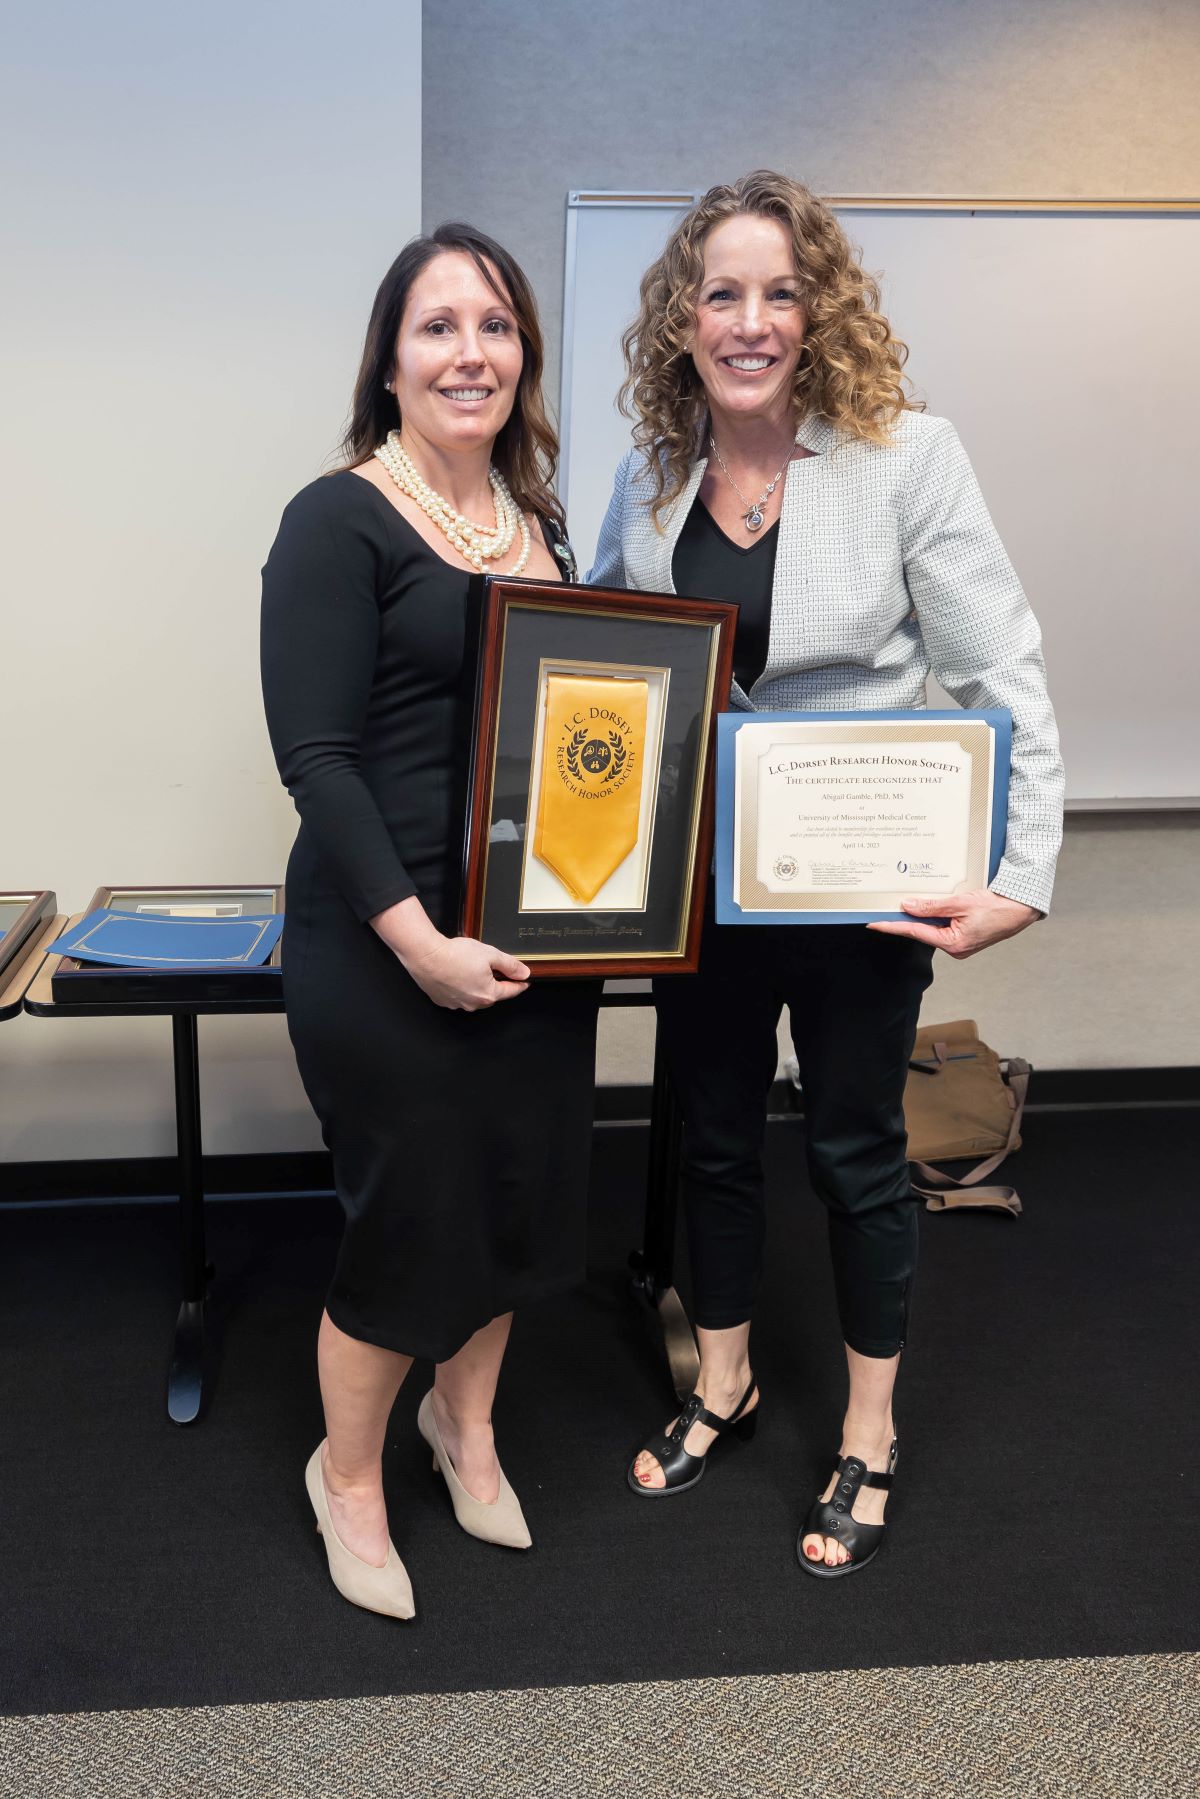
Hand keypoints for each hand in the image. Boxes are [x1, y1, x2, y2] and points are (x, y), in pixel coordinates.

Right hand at [369, 895, 529, 1009]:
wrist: (425, 955)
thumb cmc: (456, 954)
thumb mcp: (490, 954)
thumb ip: (510, 965)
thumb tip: (524, 973)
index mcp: (488, 995)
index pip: (510, 991)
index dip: (519, 984)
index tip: (525, 982)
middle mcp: (473, 1004)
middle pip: (491, 995)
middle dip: (496, 983)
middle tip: (494, 968)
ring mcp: (456, 1004)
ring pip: (474, 996)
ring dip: (477, 986)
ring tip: (471, 968)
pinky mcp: (442, 1001)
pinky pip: (457, 996)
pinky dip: (461, 987)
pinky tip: (457, 974)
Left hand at [866, 889, 1039, 959]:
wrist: (1020, 909)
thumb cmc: (997, 908)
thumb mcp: (960, 903)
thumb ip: (932, 906)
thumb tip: (908, 906)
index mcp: (953, 943)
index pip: (915, 932)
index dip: (893, 926)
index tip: (874, 923)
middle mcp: (954, 948)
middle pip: (923, 931)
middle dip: (908, 918)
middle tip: (889, 905)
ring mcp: (960, 944)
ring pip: (933, 928)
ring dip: (925, 915)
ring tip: (915, 901)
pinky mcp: (964, 938)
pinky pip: (943, 927)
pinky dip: (937, 916)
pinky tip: (934, 905)